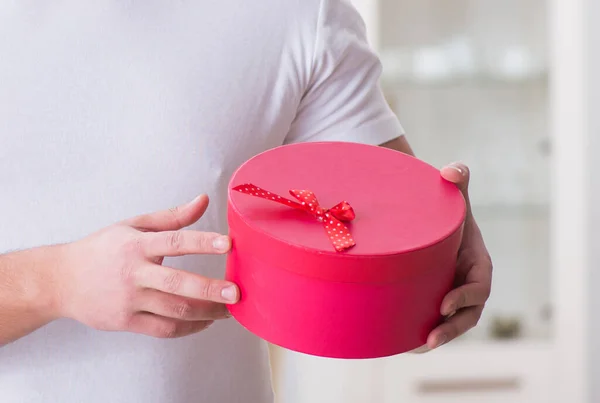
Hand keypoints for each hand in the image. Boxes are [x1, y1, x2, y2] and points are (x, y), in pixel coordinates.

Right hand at [54, 194, 237, 338]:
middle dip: (210, 290)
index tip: (228, 244)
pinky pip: (164, 329)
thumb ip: (172, 217)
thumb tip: (204, 200)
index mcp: (137, 245)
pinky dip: (189, 327)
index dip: (203, 242)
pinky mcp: (126, 322)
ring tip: (229, 309)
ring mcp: (129, 300)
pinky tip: (205, 321)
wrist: (61, 280)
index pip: (175, 242)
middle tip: (236, 293)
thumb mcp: (133, 225)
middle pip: (177, 284)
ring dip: (206, 312)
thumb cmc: (101, 250)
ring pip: (174, 311)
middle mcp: (134, 273)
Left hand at [416, 162, 492, 351]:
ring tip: (415, 347)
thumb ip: (458, 181)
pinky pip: (431, 319)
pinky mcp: (432, 297)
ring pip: (449, 323)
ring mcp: (450, 293)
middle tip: (430, 339)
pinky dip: (420, 332)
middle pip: (467, 314)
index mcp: (476, 263)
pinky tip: (402, 342)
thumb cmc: (444, 208)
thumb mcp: (453, 196)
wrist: (428, 219)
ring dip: (436, 337)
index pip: (479, 286)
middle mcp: (465, 283)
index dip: (466, 298)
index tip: (445, 304)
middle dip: (452, 329)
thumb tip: (453, 169)